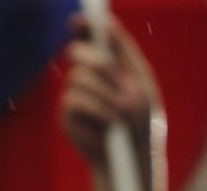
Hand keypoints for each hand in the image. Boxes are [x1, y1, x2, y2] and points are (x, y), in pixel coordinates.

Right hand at [61, 14, 156, 169]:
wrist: (132, 155)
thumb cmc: (140, 118)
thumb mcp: (138, 78)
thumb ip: (122, 50)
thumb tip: (106, 23)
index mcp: (103, 65)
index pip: (87, 38)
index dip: (82, 26)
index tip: (80, 19)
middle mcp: (84, 77)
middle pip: (76, 52)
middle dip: (95, 58)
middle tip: (109, 68)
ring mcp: (73, 96)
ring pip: (78, 77)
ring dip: (104, 91)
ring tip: (120, 111)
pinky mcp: (66, 116)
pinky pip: (75, 100)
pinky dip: (97, 108)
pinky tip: (109, 122)